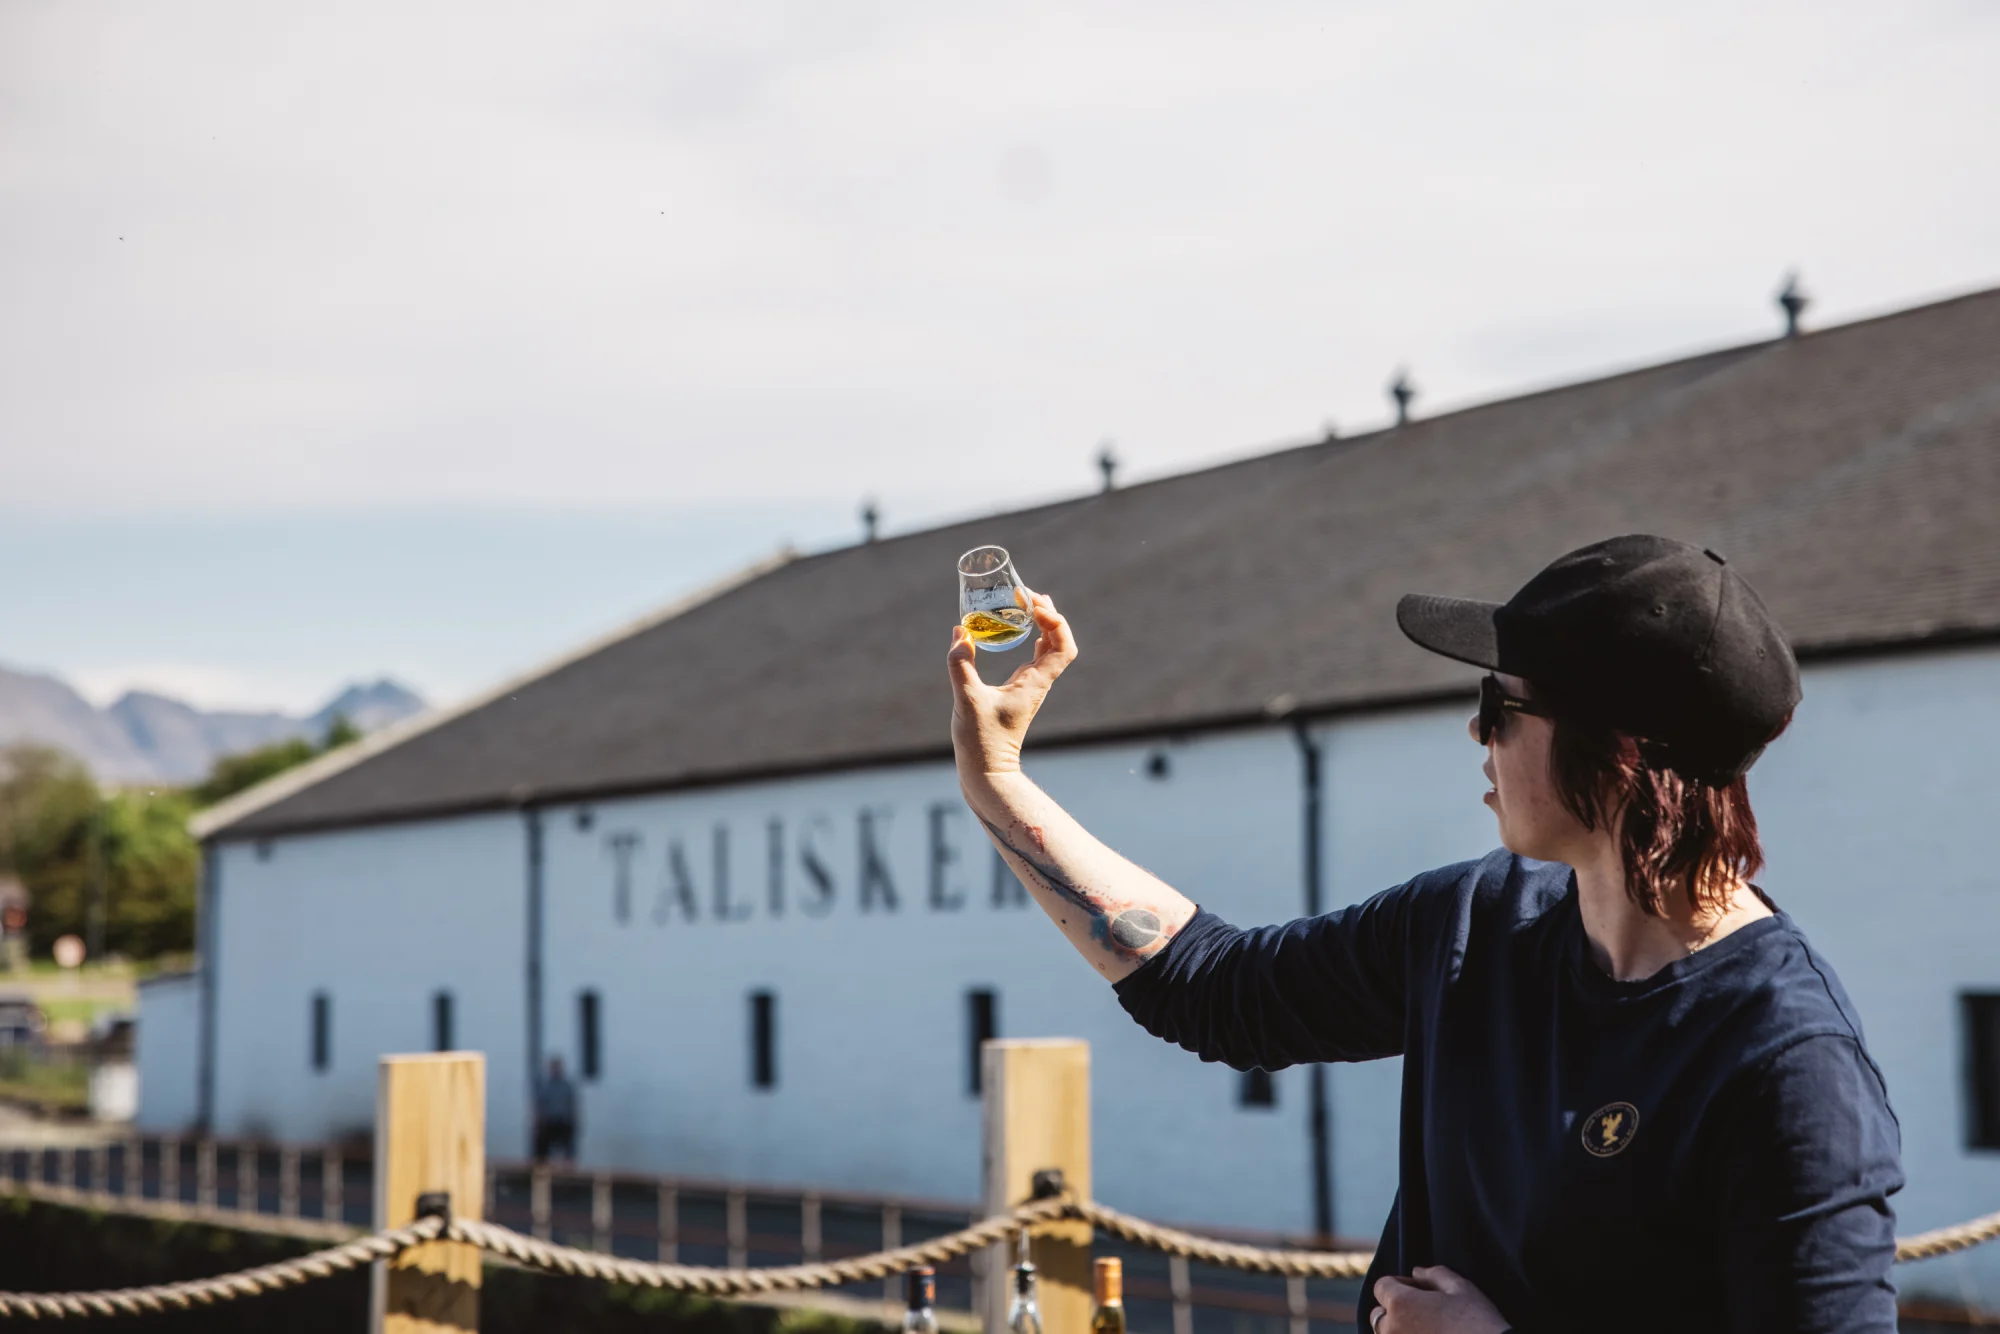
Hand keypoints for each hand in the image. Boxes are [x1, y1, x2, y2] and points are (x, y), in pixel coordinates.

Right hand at [946, 590, 1076, 791]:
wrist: (986, 771)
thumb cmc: (980, 741)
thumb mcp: (966, 700)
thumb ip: (961, 665)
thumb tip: (960, 632)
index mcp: (1035, 683)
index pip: (1063, 646)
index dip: (1055, 621)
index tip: (1033, 605)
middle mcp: (1038, 682)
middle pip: (1059, 640)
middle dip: (1048, 613)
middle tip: (1026, 594)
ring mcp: (1031, 685)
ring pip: (1049, 647)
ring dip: (1042, 623)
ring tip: (1024, 602)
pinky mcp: (1020, 690)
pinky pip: (1035, 656)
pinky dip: (1032, 637)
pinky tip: (1018, 627)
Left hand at [1370, 1266, 1508, 1333]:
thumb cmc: (1479, 1322)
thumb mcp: (1460, 1288)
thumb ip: (1434, 1275)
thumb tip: (1416, 1272)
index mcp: (1400, 1304)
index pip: (1381, 1286)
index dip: (1400, 1283)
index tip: (1420, 1290)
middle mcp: (1392, 1330)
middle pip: (1379, 1315)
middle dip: (1395, 1309)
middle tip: (1425, 1311)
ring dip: (1401, 1330)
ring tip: (1431, 1329)